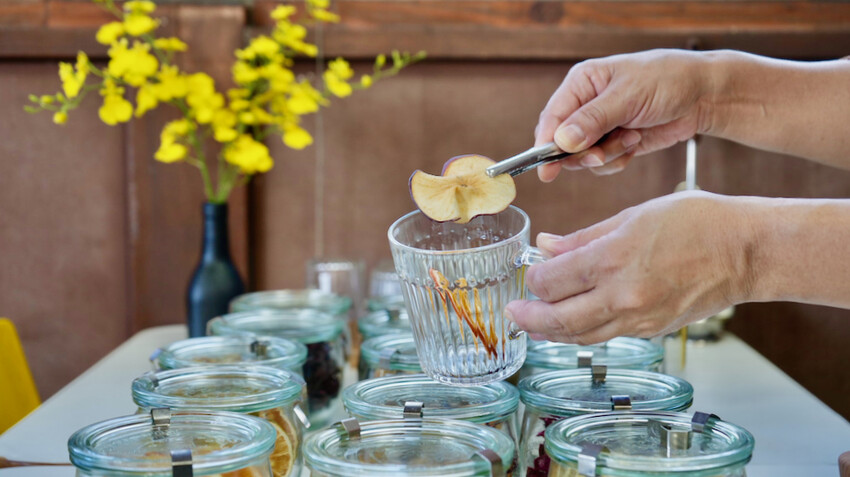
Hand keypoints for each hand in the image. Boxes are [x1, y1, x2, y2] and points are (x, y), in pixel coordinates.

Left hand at [506, 191, 756, 343]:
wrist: (745, 252)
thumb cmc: (696, 222)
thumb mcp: (632, 216)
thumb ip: (583, 237)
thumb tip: (546, 247)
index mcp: (613, 259)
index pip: (552, 281)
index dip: (533, 279)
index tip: (530, 271)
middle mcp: (622, 295)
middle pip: (559, 318)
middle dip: (529, 316)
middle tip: (513, 312)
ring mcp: (638, 318)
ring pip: (581, 335)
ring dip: (550, 332)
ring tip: (532, 325)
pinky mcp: (651, 330)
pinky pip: (607, 335)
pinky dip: (583, 332)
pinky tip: (571, 324)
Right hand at [535, 49, 714, 180]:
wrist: (703, 95)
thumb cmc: (667, 80)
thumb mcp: (628, 96)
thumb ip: (593, 120)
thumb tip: (561, 141)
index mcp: (581, 83)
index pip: (552, 118)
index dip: (546, 145)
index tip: (546, 169)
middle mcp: (585, 106)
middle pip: (563, 143)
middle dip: (583, 153)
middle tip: (601, 154)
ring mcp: (600, 126)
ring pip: (584, 157)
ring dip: (608, 155)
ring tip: (631, 138)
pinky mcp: (615, 143)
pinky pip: (603, 164)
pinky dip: (618, 160)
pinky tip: (636, 142)